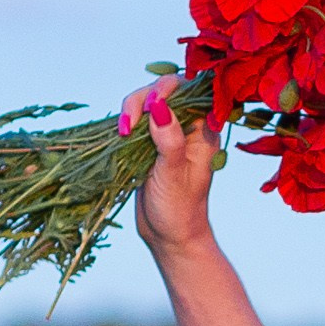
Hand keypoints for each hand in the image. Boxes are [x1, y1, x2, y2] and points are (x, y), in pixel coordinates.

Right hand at [120, 83, 222, 259]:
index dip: (169, 89)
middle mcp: (188, 126)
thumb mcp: (173, 176)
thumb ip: (168, 141)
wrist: (169, 236)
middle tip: (128, 124)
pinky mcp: (149, 142)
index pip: (192, 90)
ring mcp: (168, 132)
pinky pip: (137, 119)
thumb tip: (158, 105)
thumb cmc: (179, 210)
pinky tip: (120, 133)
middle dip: (144, 98)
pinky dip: (126, 121)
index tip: (150, 106)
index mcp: (205, 131)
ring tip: (123, 132)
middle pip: (166, 90)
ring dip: (131, 109)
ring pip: (148, 101)